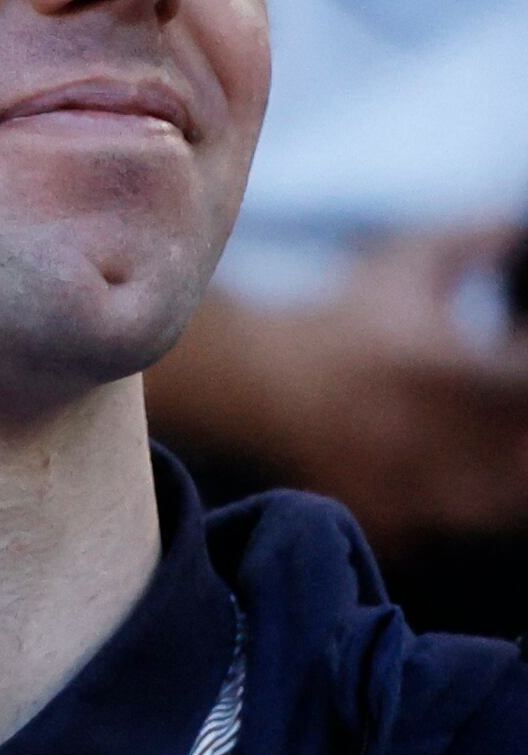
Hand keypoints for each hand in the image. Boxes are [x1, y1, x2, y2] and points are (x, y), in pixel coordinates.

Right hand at [151, 228, 527, 546]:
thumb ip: (475, 241)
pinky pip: (446, 528)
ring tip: (494, 441)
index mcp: (436, 370)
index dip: (527, 365)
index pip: (524, 384)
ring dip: (510, 472)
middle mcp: (419, 433)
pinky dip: (465, 507)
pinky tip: (458, 473)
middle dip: (524, 424)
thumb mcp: (407, 266)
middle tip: (509, 402)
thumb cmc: (342, 319)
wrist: (253, 379)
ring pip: (498, 500)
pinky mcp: (383, 514)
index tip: (516, 349)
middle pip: (522, 451)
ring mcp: (399, 482)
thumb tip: (517, 225)